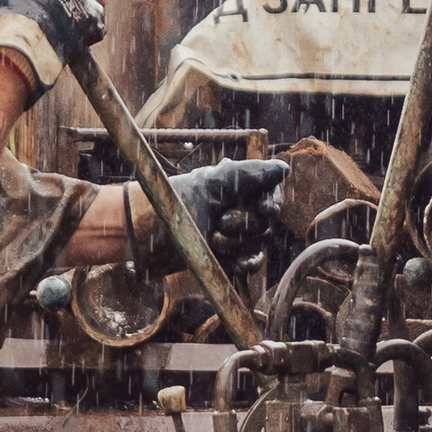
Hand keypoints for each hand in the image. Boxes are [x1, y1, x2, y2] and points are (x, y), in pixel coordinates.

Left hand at [168, 156, 291, 266]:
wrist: (147, 238)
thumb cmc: (174, 204)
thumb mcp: (212, 183)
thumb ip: (250, 173)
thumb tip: (283, 168)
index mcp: (236, 186)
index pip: (272, 194)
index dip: (271, 203)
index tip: (264, 209)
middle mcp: (238, 208)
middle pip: (267, 221)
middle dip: (246, 223)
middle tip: (220, 222)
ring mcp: (234, 234)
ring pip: (261, 242)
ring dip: (239, 242)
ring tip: (213, 239)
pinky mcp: (229, 257)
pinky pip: (253, 262)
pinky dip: (248, 263)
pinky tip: (236, 263)